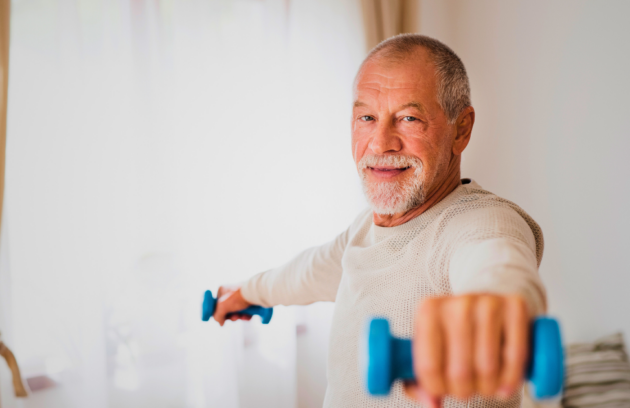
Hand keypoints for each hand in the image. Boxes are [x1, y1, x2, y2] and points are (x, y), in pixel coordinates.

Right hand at [213, 285, 253, 325]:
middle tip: (234, 317)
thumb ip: (217, 316)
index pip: (216, 305)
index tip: (221, 318)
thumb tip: (220, 323)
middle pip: (227, 309)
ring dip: (239, 317)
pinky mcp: (249, 301)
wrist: (255, 294)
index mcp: (222, 290)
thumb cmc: (238, 297)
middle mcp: (231, 292)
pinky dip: (246, 316)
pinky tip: (247, 316)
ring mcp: (240, 297)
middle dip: (231, 316)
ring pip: (237, 312)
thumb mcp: (222, 307)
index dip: (219, 313)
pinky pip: (245, 311)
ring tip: (242, 316)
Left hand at [403, 294, 529, 406]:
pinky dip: (511, 380)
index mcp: (428, 311)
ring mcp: (488, 303)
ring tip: (484, 385)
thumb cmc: (452, 333)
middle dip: (463, 392)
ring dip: (488, 388)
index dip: (437, 388)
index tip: (442, 389)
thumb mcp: (428, 348)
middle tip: (466, 388)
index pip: (429, 367)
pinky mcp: (516, 306)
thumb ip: (419, 381)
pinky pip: (515, 357)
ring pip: (488, 368)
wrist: (485, 302)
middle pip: (459, 373)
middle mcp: (458, 303)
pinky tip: (504, 385)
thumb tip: (432, 404)